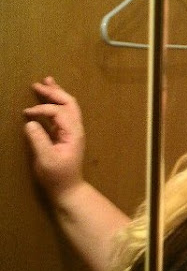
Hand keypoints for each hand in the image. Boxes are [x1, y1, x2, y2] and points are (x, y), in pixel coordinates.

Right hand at [24, 77, 85, 202]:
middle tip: (38, 83)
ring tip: (46, 81)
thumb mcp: (46, 159)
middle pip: (68, 103)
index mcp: (73, 133)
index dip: (42, 109)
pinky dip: (55, 103)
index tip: (26, 114)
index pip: (59, 112)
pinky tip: (48, 98)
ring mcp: (72, 131)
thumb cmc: (58, 176)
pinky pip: (63, 113)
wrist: (68, 188)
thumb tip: (30, 122)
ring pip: (68, 106)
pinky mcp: (66, 134)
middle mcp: (75, 129)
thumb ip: (39, 140)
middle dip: (54, 92)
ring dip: (57, 94)